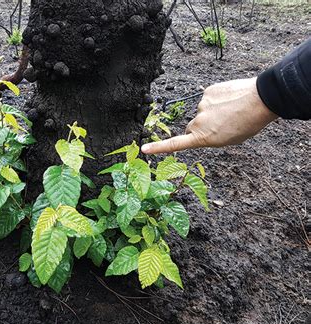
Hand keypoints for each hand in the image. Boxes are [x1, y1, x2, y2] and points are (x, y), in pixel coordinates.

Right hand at [141, 77, 277, 154]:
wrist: (261, 99)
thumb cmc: (248, 123)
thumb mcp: (228, 140)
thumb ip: (210, 138)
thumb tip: (202, 130)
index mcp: (203, 137)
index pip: (175, 143)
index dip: (158, 148)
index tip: (144, 149)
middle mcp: (198, 122)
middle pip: (192, 127)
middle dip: (202, 127)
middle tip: (222, 126)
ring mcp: (201, 105)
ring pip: (202, 112)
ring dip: (212, 113)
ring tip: (231, 111)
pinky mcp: (207, 91)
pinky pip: (209, 98)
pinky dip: (217, 100)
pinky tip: (230, 100)